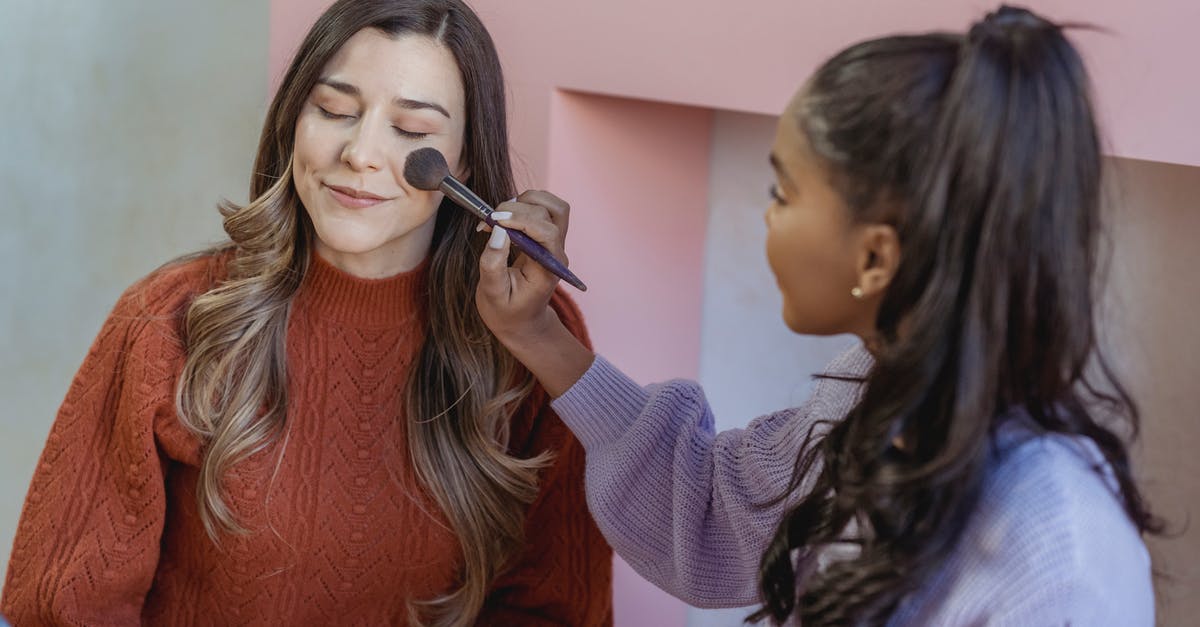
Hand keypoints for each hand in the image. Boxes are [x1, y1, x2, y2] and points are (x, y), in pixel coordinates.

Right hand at [477, 190, 569, 342]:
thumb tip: (498, 231)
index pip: (546, 231)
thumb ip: (493, 264)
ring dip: (525, 201)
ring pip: (553, 206)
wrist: (521, 321)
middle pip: (550, 213)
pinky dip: (524, 205)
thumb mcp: (492, 294)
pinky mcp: (547, 237)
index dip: (520, 219)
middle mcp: (557, 253)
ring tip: (499, 217)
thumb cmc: (506, 311)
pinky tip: (505, 219)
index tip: (493, 220)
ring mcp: (555, 244)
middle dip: (517, 209)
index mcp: (548, 269)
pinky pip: (545, 210)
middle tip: (488, 221)